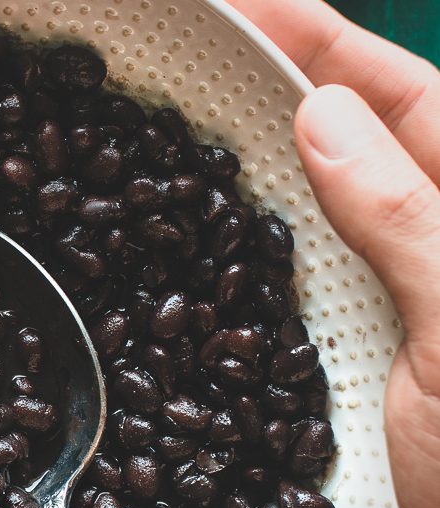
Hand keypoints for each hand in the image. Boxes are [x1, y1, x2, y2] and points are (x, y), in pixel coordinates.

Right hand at [229, 0, 439, 507]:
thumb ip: (409, 219)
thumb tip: (328, 115)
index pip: (405, 101)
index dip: (326, 40)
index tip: (248, 1)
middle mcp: (430, 269)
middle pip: (347, 153)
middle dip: (274, 94)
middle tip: (188, 61)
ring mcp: (385, 330)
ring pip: (301, 232)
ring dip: (242, 186)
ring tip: (169, 142)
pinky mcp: (341, 392)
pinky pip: (274, 317)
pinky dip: (229, 286)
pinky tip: (183, 270)